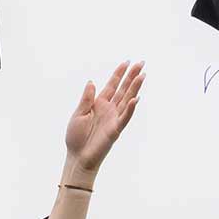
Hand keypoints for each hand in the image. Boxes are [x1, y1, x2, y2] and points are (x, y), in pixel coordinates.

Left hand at [61, 61, 143, 181]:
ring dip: (135, 88)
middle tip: (141, 63)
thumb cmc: (76, 137)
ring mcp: (114, 118)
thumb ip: (86, 99)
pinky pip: (124, 117)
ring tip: (142, 76)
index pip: (112, 85)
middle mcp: (109, 109)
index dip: (119, 74)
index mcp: (99, 103)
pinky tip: (135, 98)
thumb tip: (92, 82)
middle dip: (132, 76)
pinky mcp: (115, 129)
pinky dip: (130, 109)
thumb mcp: (78, 114)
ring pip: (127, 100)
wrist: (78, 156)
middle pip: (123, 89)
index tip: (127, 62)